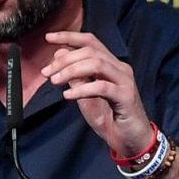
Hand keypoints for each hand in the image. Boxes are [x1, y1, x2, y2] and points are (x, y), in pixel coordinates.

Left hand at [41, 31, 152, 156]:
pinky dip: (82, 89)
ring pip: (96, 64)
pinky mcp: (126, 97)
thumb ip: (75, 75)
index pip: (90, 42)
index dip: (69, 37)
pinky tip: (68, 95)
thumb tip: (59, 54)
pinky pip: (101, 87)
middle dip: (65, 59)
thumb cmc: (109, 118)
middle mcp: (120, 68)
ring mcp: (124, 81)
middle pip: (90, 51)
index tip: (48, 38)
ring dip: (71, 70)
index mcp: (111, 64)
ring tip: (55, 81)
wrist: (130, 141)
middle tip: (47, 72)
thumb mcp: (85, 96)